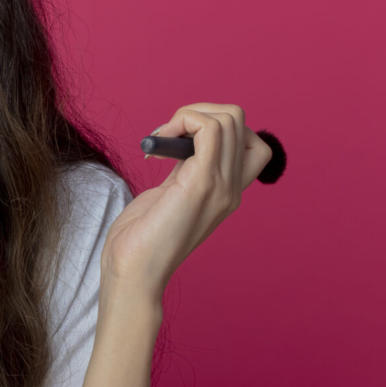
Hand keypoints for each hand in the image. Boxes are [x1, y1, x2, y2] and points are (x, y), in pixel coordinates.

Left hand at [101, 103, 273, 297]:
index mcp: (229, 192)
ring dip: (187, 115)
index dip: (217, 128)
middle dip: (197, 114)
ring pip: (228, 117)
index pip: (252, 143)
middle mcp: (232, 188)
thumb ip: (185, 169)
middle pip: (238, 121)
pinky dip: (182, 120)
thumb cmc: (141, 238)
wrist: (134, 272)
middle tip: (164, 136)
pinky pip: (208, 128)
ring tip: (160, 138)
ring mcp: (221, 185)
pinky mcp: (201, 182)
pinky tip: (157, 143)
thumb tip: (183, 137)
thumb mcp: (171, 195)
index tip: (181, 142)